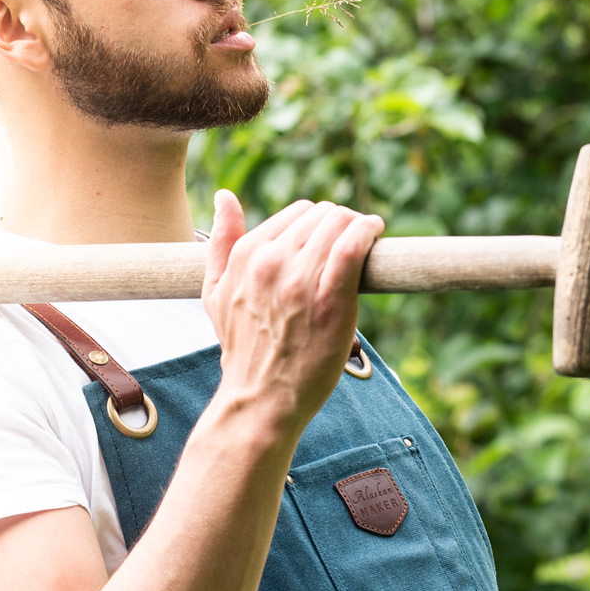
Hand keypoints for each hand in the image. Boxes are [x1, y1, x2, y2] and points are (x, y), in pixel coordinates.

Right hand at [202, 191, 383, 439]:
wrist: (260, 394)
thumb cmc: (242, 345)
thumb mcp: (214, 291)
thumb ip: (220, 241)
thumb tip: (224, 196)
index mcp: (245, 255)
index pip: (296, 212)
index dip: (320, 222)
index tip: (332, 238)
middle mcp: (270, 261)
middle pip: (322, 215)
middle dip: (341, 224)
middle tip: (352, 242)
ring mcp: (300, 280)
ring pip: (340, 224)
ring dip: (359, 225)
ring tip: (368, 237)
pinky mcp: (331, 299)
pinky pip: (353, 246)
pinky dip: (368, 231)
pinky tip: (375, 232)